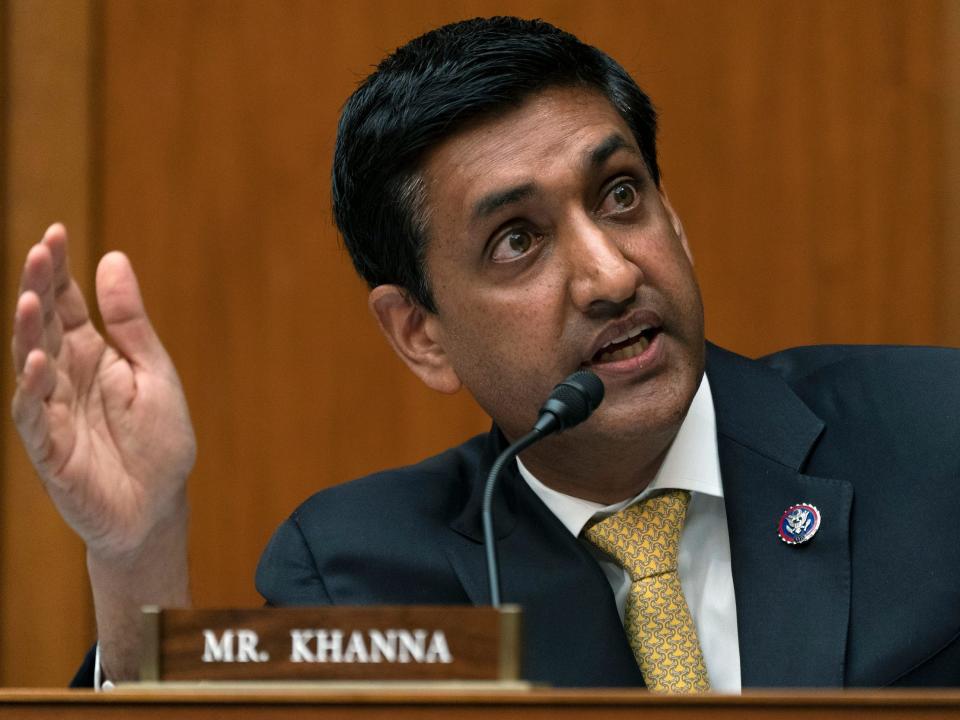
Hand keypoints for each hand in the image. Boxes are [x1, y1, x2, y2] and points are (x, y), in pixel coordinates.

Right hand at [11, 223, 195, 563]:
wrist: (157, 505)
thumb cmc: (157, 441)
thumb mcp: (153, 371)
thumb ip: (131, 322)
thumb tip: (113, 257)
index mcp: (92, 355)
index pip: (68, 305)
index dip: (59, 271)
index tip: (56, 232)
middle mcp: (65, 377)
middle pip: (45, 325)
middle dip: (38, 288)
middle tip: (39, 250)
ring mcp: (52, 412)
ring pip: (30, 364)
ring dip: (28, 332)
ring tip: (29, 297)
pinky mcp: (49, 449)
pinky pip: (33, 416)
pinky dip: (32, 390)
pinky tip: (37, 362)